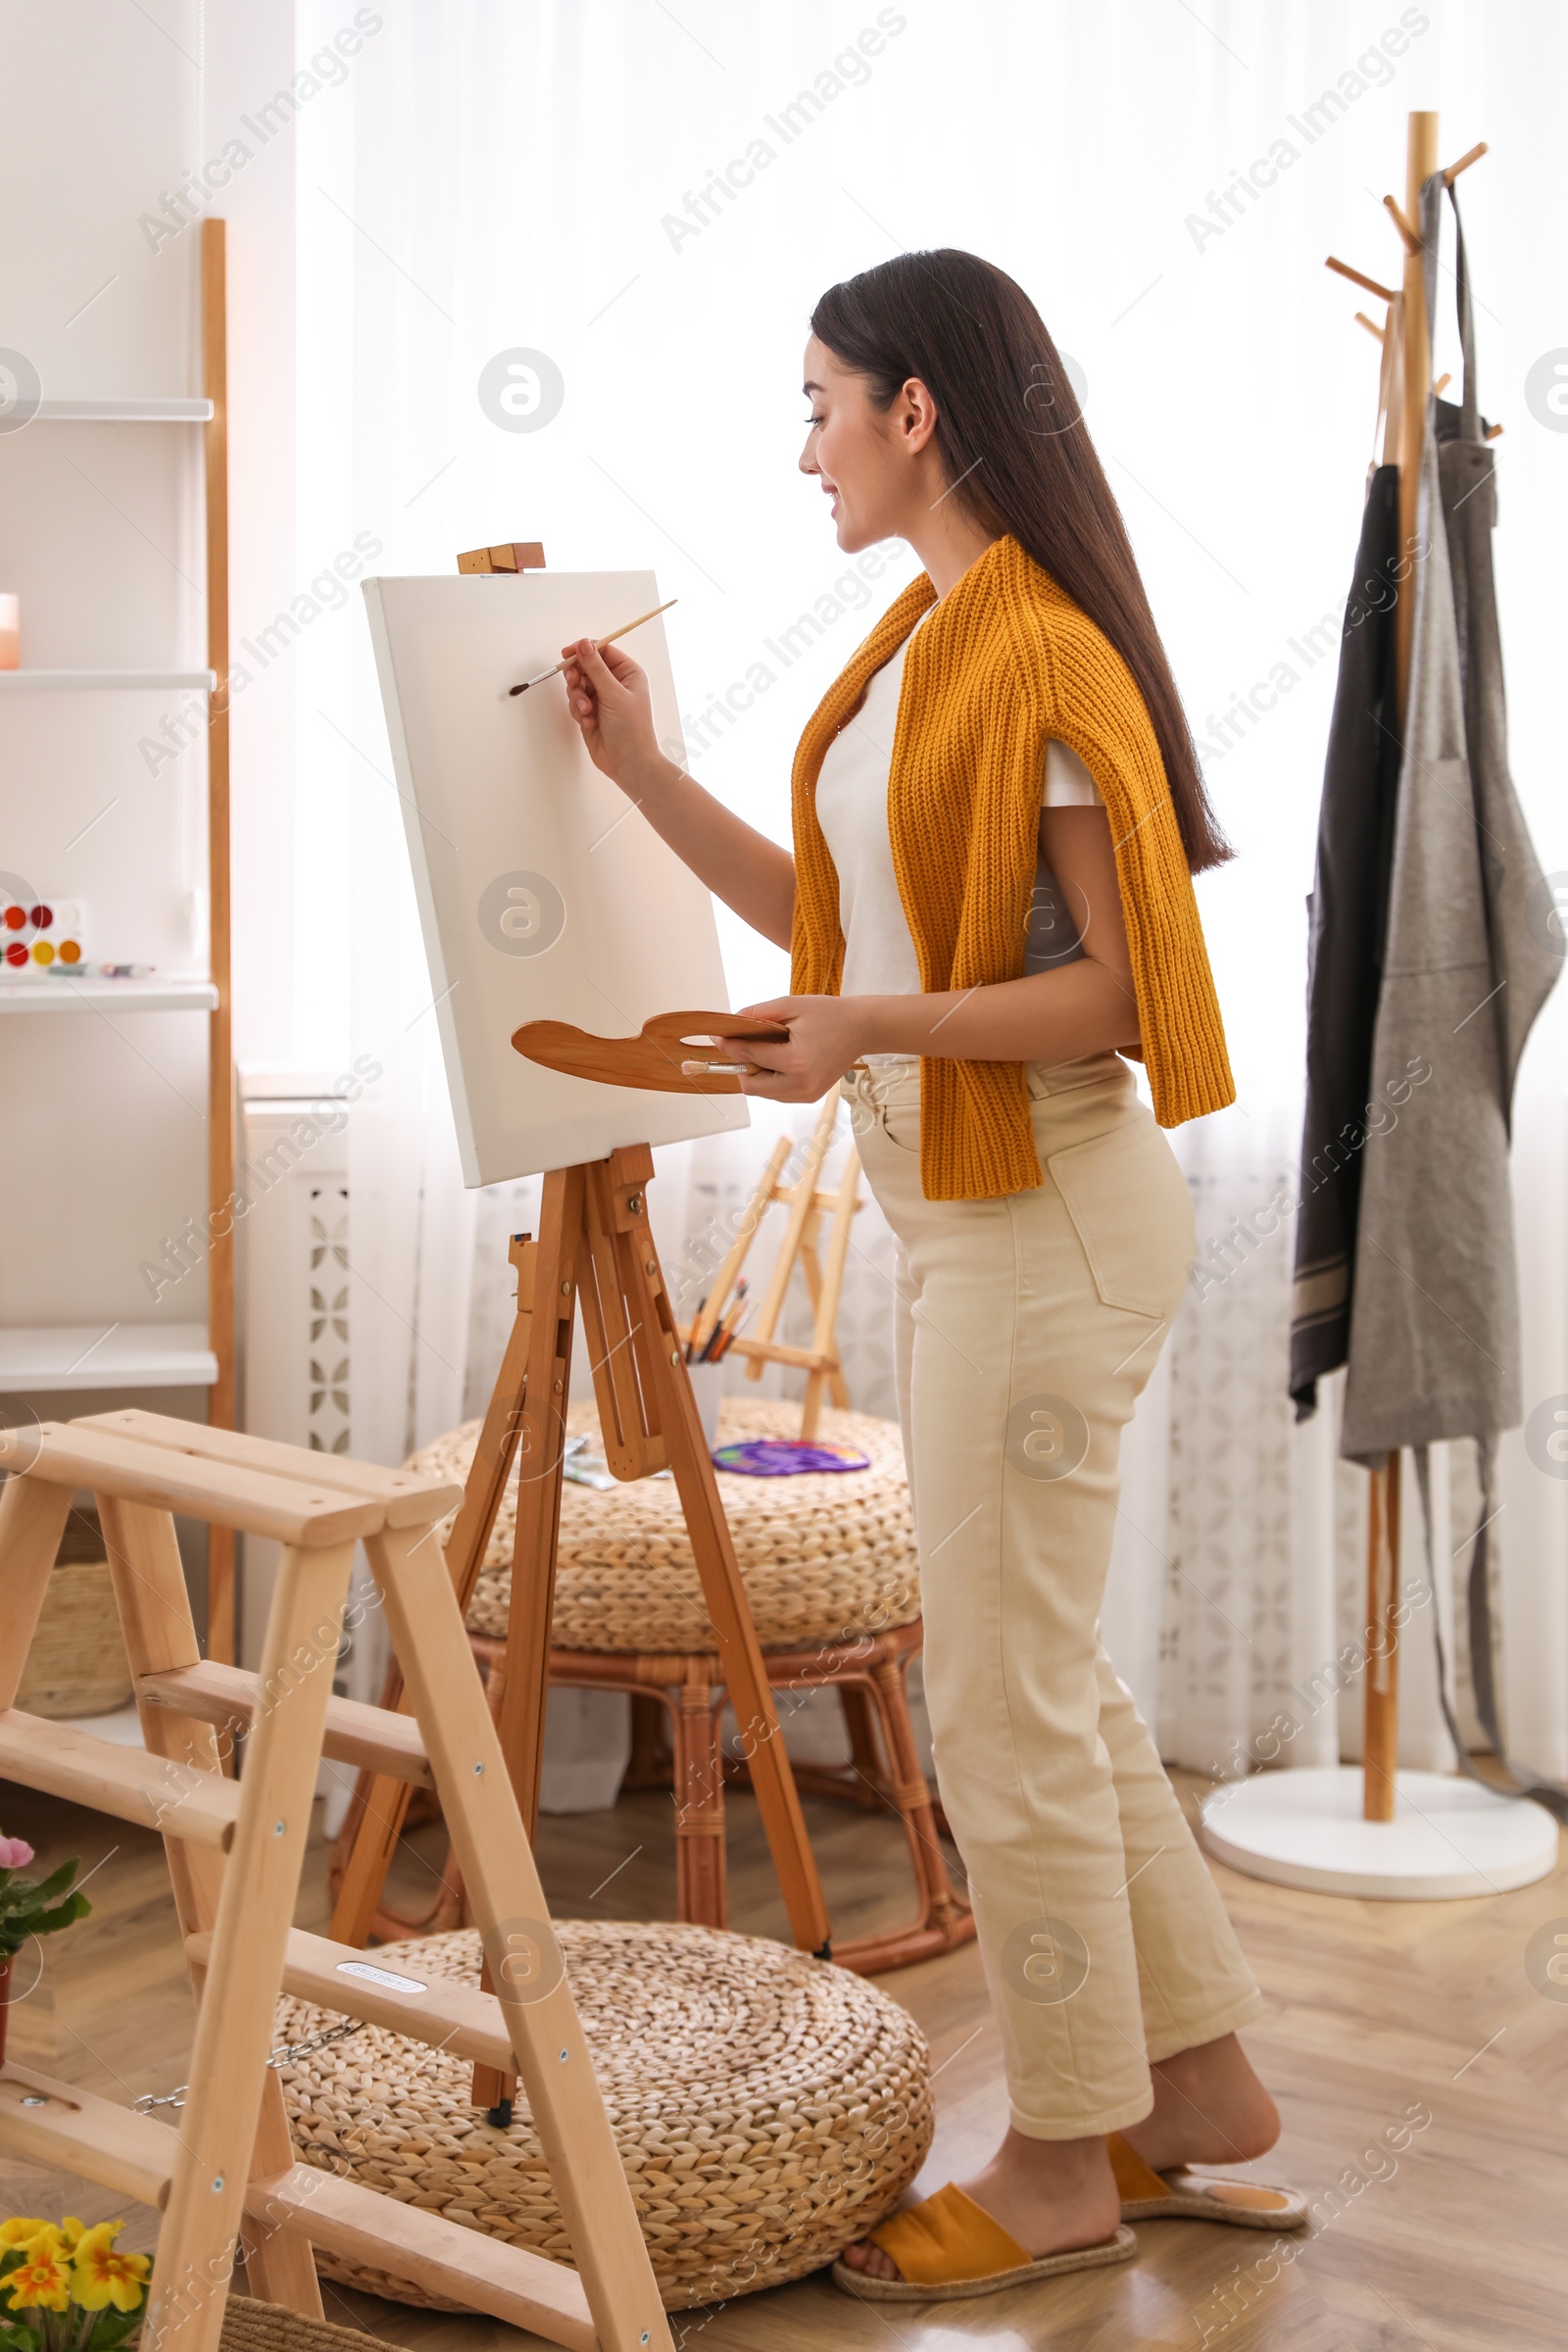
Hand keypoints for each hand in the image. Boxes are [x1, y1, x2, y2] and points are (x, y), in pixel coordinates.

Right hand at [560, 637, 661, 789]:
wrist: (628, 763)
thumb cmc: (631, 729)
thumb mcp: (613, 694)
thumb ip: (595, 668)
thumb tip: (583, 644)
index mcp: (628, 672)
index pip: (602, 650)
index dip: (584, 649)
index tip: (568, 653)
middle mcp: (615, 683)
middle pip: (586, 666)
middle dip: (578, 675)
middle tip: (575, 682)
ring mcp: (602, 698)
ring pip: (577, 684)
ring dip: (578, 696)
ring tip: (587, 710)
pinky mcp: (591, 712)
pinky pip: (575, 702)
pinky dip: (579, 711)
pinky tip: (589, 722)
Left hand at [717, 995, 872, 1101]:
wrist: (863, 1028)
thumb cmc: (831, 1014)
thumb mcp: (792, 1005)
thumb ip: (759, 1013)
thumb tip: (732, 1022)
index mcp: (796, 1060)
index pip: (750, 1056)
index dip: (730, 1045)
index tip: (717, 1037)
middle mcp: (801, 1083)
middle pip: (751, 1085)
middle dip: (741, 1066)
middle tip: (742, 1046)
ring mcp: (806, 1093)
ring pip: (762, 1092)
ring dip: (756, 1074)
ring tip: (766, 1051)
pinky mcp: (810, 1096)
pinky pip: (777, 1093)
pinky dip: (770, 1080)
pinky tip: (778, 1060)